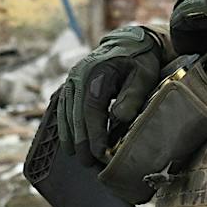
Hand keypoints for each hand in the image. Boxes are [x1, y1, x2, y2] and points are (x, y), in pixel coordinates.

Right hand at [54, 25, 166, 162]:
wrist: (127, 43)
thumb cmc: (139, 61)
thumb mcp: (144, 74)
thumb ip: (133, 95)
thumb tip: (120, 117)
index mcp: (96, 72)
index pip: (91, 108)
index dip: (94, 133)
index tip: (99, 153)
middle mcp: (77, 76)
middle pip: (75, 114)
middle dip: (81, 141)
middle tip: (88, 164)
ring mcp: (70, 80)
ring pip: (65, 113)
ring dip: (71, 137)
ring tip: (80, 158)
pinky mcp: (69, 86)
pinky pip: (62, 109)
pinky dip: (65, 127)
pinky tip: (70, 143)